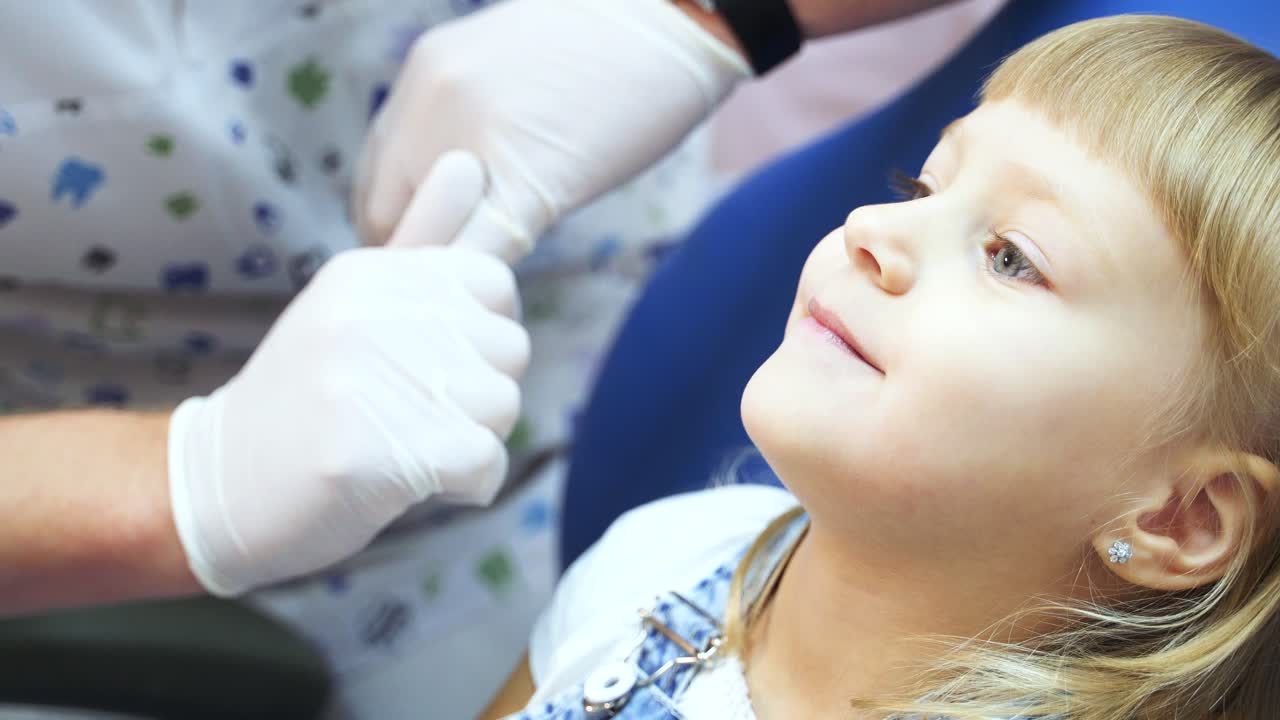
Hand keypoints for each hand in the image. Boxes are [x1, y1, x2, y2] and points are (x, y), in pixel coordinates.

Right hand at [169, 153, 529, 595]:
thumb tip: (469, 160)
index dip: (484, 333)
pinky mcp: (376, 452)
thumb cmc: (304, 397)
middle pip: (510, 349)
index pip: (495, 282)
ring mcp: (368, 381)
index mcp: (368, 272)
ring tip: (409, 446)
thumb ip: (420, 239)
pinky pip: (486, 462)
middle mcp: (369, 313)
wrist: (218, 486)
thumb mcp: (353, 302)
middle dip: (481, 393)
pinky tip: (420, 484)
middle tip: (413, 413)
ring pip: (504, 405)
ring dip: (474, 440)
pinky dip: (469, 485)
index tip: (433, 361)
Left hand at [353, 0, 749, 260]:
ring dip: (446, 273)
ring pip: (427, 237)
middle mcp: (428, 100)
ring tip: (474, 293)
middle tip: (446, 283)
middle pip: (384, 213)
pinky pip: (481, 251)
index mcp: (422, 73)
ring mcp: (471, 138)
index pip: (374, 175)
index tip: (427, 250)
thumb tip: (454, 178)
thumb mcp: (506, 67)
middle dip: (414, 254)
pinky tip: (503, 291)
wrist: (674, 20)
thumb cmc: (607, 49)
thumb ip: (464, 117)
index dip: (397, 225)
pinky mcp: (526, 178)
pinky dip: (484, 280)